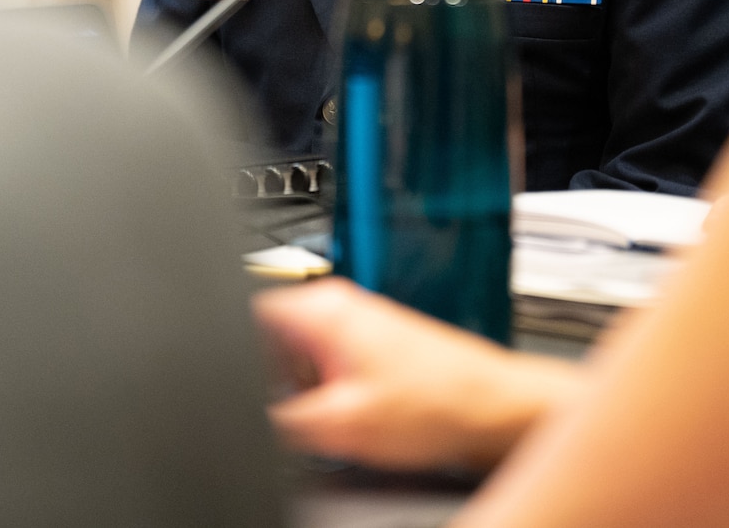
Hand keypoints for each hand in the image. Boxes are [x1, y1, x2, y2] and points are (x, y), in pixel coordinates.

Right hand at [254, 277, 583, 470]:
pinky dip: (323, 388)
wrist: (495, 410)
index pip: (243, 311)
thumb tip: (245, 416)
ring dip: (298, 386)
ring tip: (327, 416)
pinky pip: (324, 362)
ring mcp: (356, 320)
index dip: (233, 353)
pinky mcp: (371, 341)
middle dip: (269, 377)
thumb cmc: (439, 405)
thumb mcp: (339, 424)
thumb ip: (279, 417)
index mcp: (321, 308)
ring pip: (296, 352)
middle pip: (269, 336)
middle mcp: (337, 304)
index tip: (239, 385)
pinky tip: (348, 414)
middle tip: (287, 412)